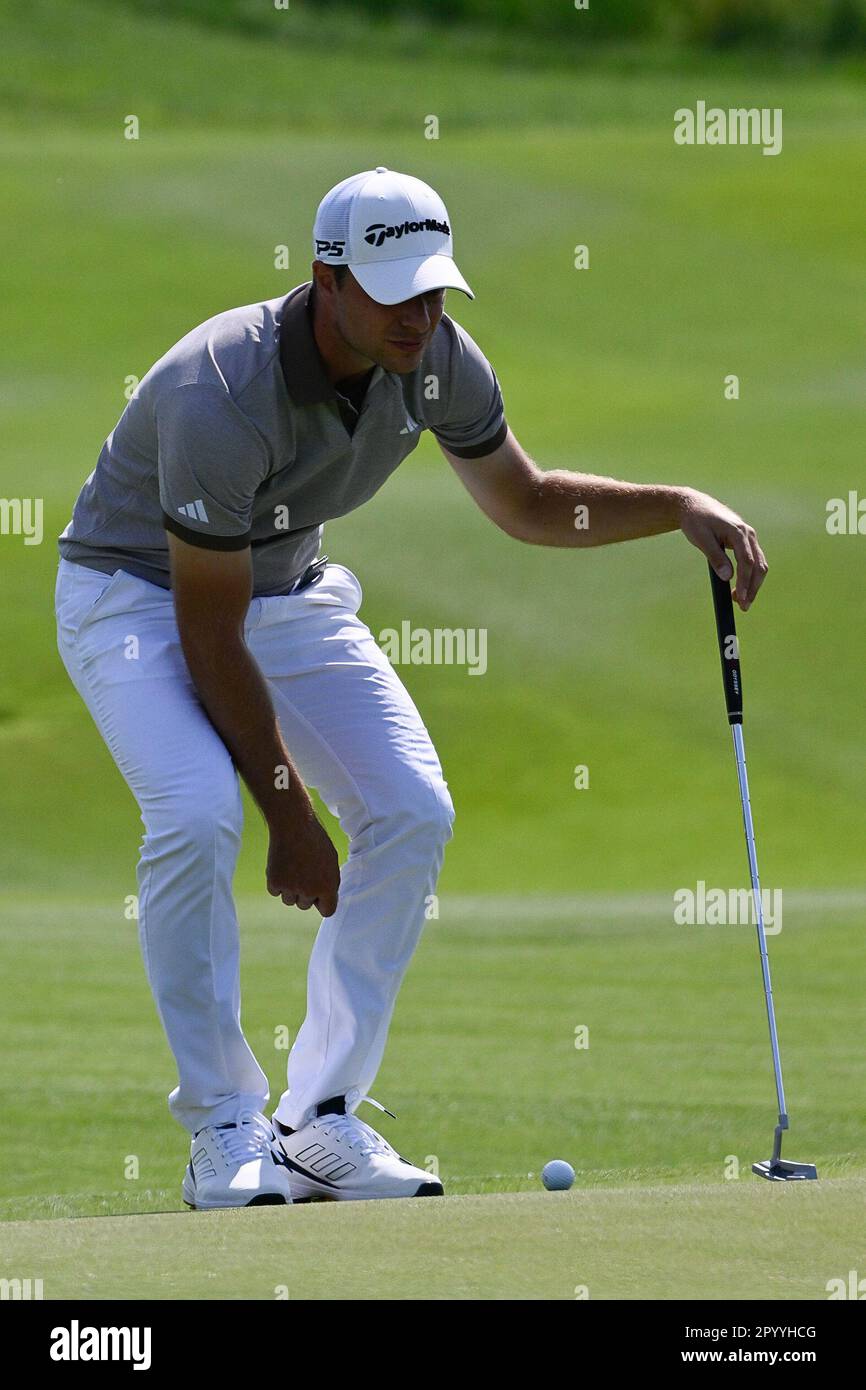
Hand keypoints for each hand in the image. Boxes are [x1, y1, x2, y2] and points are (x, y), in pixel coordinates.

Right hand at [266, 812, 339, 916]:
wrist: (293, 824)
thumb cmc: (315, 840)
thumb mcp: (331, 861)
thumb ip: (329, 883)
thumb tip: (323, 901)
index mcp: (328, 886)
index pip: (328, 911)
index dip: (323, 903)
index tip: (319, 895)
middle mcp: (309, 890)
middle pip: (305, 905)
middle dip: (305, 892)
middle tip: (304, 870)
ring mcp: (291, 888)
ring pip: (289, 900)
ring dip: (290, 889)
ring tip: (293, 867)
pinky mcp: (274, 882)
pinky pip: (275, 892)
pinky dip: (277, 882)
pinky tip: (282, 865)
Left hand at [677, 488, 767, 609]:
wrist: (695, 506)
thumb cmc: (696, 521)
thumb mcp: (702, 539)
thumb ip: (715, 557)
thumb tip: (727, 577)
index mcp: (738, 531)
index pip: (747, 561)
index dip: (745, 582)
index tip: (740, 598)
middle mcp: (748, 534)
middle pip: (758, 565)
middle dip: (752, 587)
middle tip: (743, 607)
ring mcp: (749, 538)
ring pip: (759, 564)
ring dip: (753, 584)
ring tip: (741, 602)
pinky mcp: (746, 542)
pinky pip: (753, 561)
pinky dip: (750, 576)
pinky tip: (741, 589)